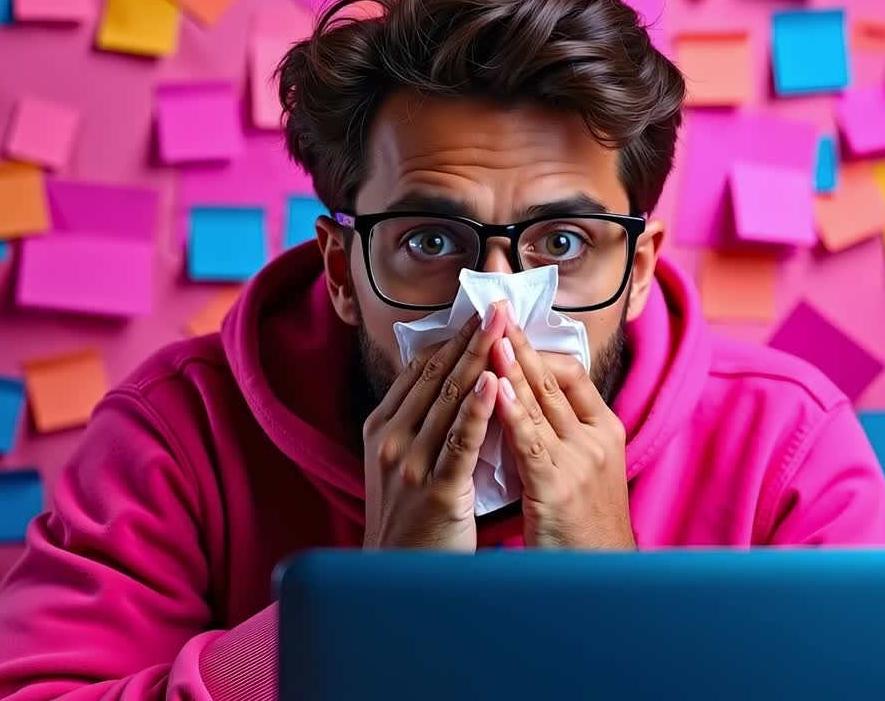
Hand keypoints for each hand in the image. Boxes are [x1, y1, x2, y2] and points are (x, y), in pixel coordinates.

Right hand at [361, 301, 509, 549]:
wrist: (396, 580)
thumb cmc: (410, 522)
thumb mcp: (403, 465)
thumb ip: (421, 427)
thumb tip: (454, 386)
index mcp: (381, 429)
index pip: (420, 371)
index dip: (451, 338)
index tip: (479, 311)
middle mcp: (390, 440)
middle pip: (437, 377)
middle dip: (470, 337)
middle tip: (498, 304)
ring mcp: (410, 464)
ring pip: (450, 401)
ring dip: (480, 359)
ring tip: (503, 326)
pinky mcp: (435, 490)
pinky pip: (460, 442)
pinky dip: (479, 410)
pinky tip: (495, 382)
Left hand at [490, 324, 634, 549]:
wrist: (601, 573)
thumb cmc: (582, 525)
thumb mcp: (578, 469)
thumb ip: (556, 434)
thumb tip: (522, 400)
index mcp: (603, 430)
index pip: (572, 373)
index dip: (539, 347)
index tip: (510, 326)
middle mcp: (596, 438)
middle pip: (554, 379)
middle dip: (521, 343)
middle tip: (496, 310)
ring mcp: (580, 460)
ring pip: (540, 403)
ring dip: (512, 366)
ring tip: (489, 335)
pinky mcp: (558, 485)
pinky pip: (529, 440)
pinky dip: (510, 410)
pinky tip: (491, 389)